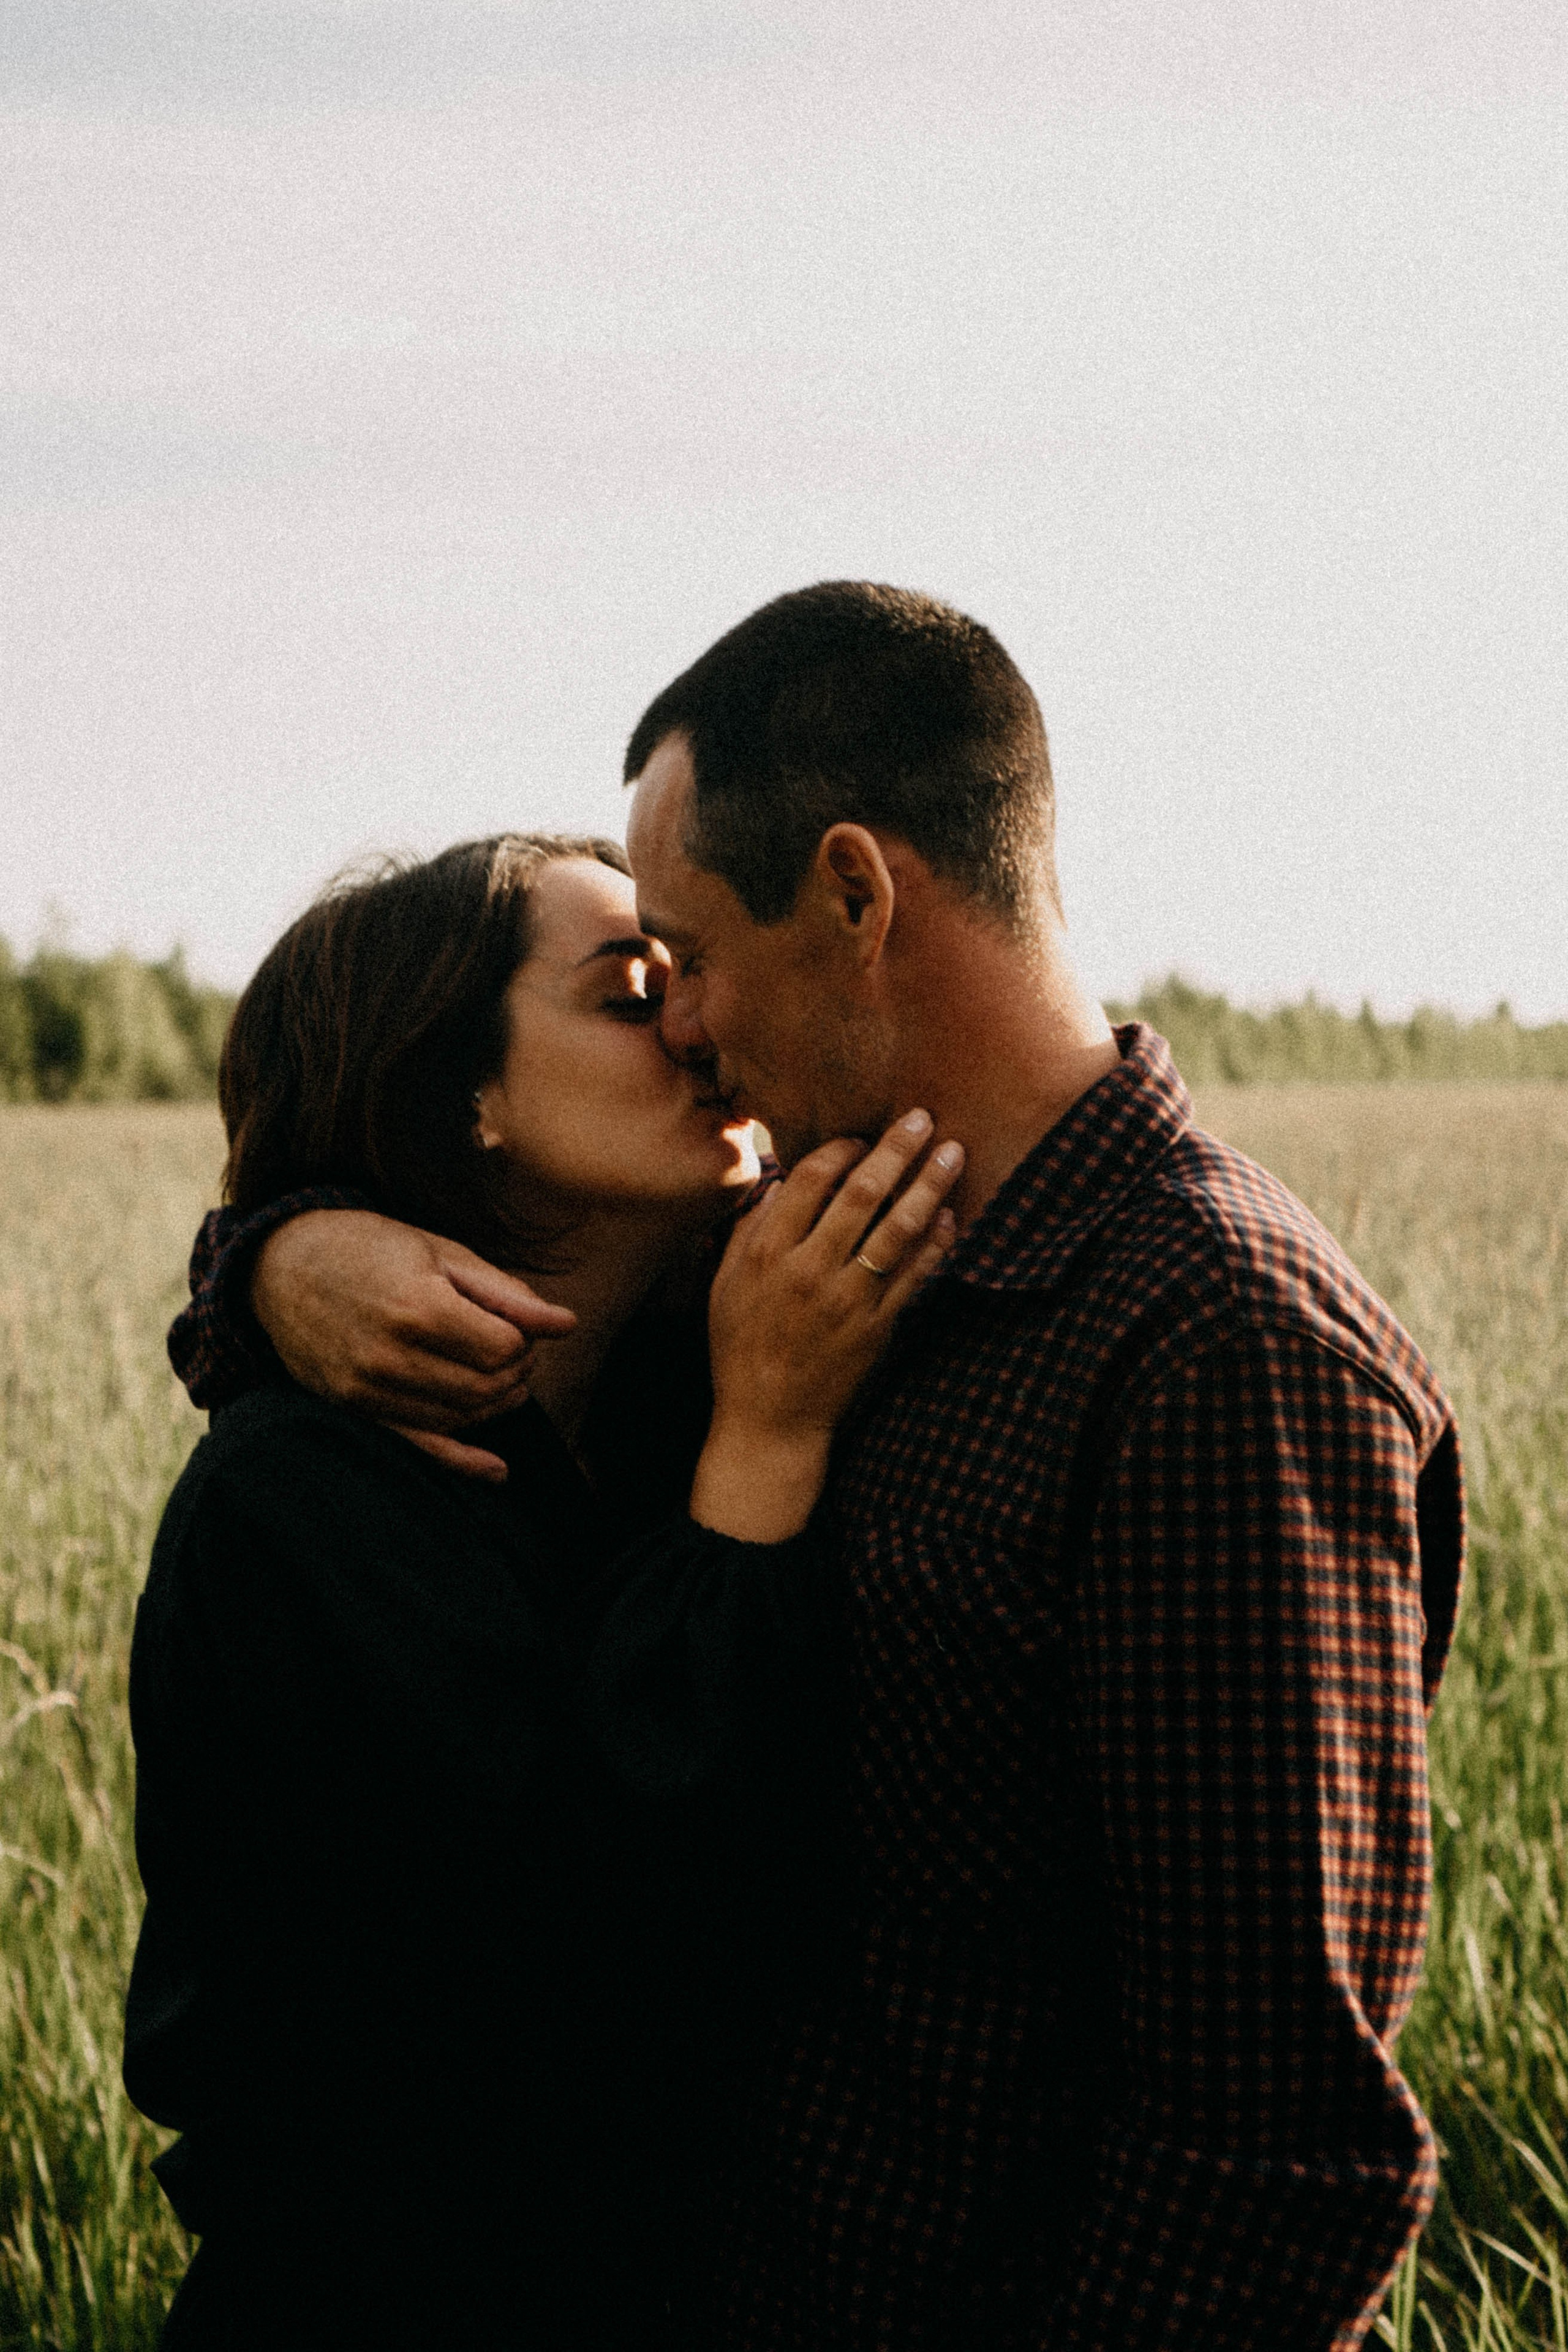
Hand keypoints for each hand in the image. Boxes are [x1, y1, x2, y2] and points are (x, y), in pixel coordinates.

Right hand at [251, 1211, 575, 1482]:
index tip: (517, 1324)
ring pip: (461, 1417)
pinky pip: (419, 1446)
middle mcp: (391, 1355)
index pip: (504, 1349)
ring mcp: (368, 1389)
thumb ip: (506, 1294)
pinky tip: (496, 1470)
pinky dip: (462, 1462)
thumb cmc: (369, 1247)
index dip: (524, 1340)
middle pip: (487, 1387)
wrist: (282, 1265)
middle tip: (514, 1348)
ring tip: (499, 1375)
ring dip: (495, 1403)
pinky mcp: (355, 1409)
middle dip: (516, 1372)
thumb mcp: (441, 1252)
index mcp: (418, 1306)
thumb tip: (568, 1324)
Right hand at [691, 1110, 961, 1540]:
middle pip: (860, 1194)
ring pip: (897, 1231)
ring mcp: (847, 1300)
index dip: (839, 1149)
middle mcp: (809, 1271)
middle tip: (922, 1117)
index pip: (808, 1180)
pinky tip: (952, 1219)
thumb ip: (748, 1229)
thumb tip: (778, 1182)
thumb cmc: (741, 1348)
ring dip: (929, 1187)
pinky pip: (915, 1278)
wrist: (769, 1420)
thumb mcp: (725, 1285)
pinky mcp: (877, 1328)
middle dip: (896, 1150)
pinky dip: (937, 1245)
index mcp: (768, 1253)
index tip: (860, 1135)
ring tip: (954, 1153)